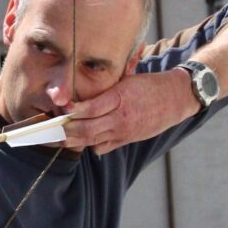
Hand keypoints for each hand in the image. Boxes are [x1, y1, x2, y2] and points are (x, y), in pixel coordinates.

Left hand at [64, 67, 194, 155]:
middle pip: (87, 129)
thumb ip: (105, 89)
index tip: (61, 109)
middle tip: (51, 129)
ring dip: (74, 141)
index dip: (73, 111)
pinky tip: (81, 140)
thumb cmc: (149, 85)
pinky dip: (90, 145)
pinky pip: (103, 147)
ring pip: (92, 141)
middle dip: (67, 131)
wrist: (175, 99)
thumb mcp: (127, 80)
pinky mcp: (127, 139)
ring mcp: (124, 131)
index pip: (91, 108)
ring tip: (59, 138)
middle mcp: (121, 117)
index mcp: (120, 98)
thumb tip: (80, 94)